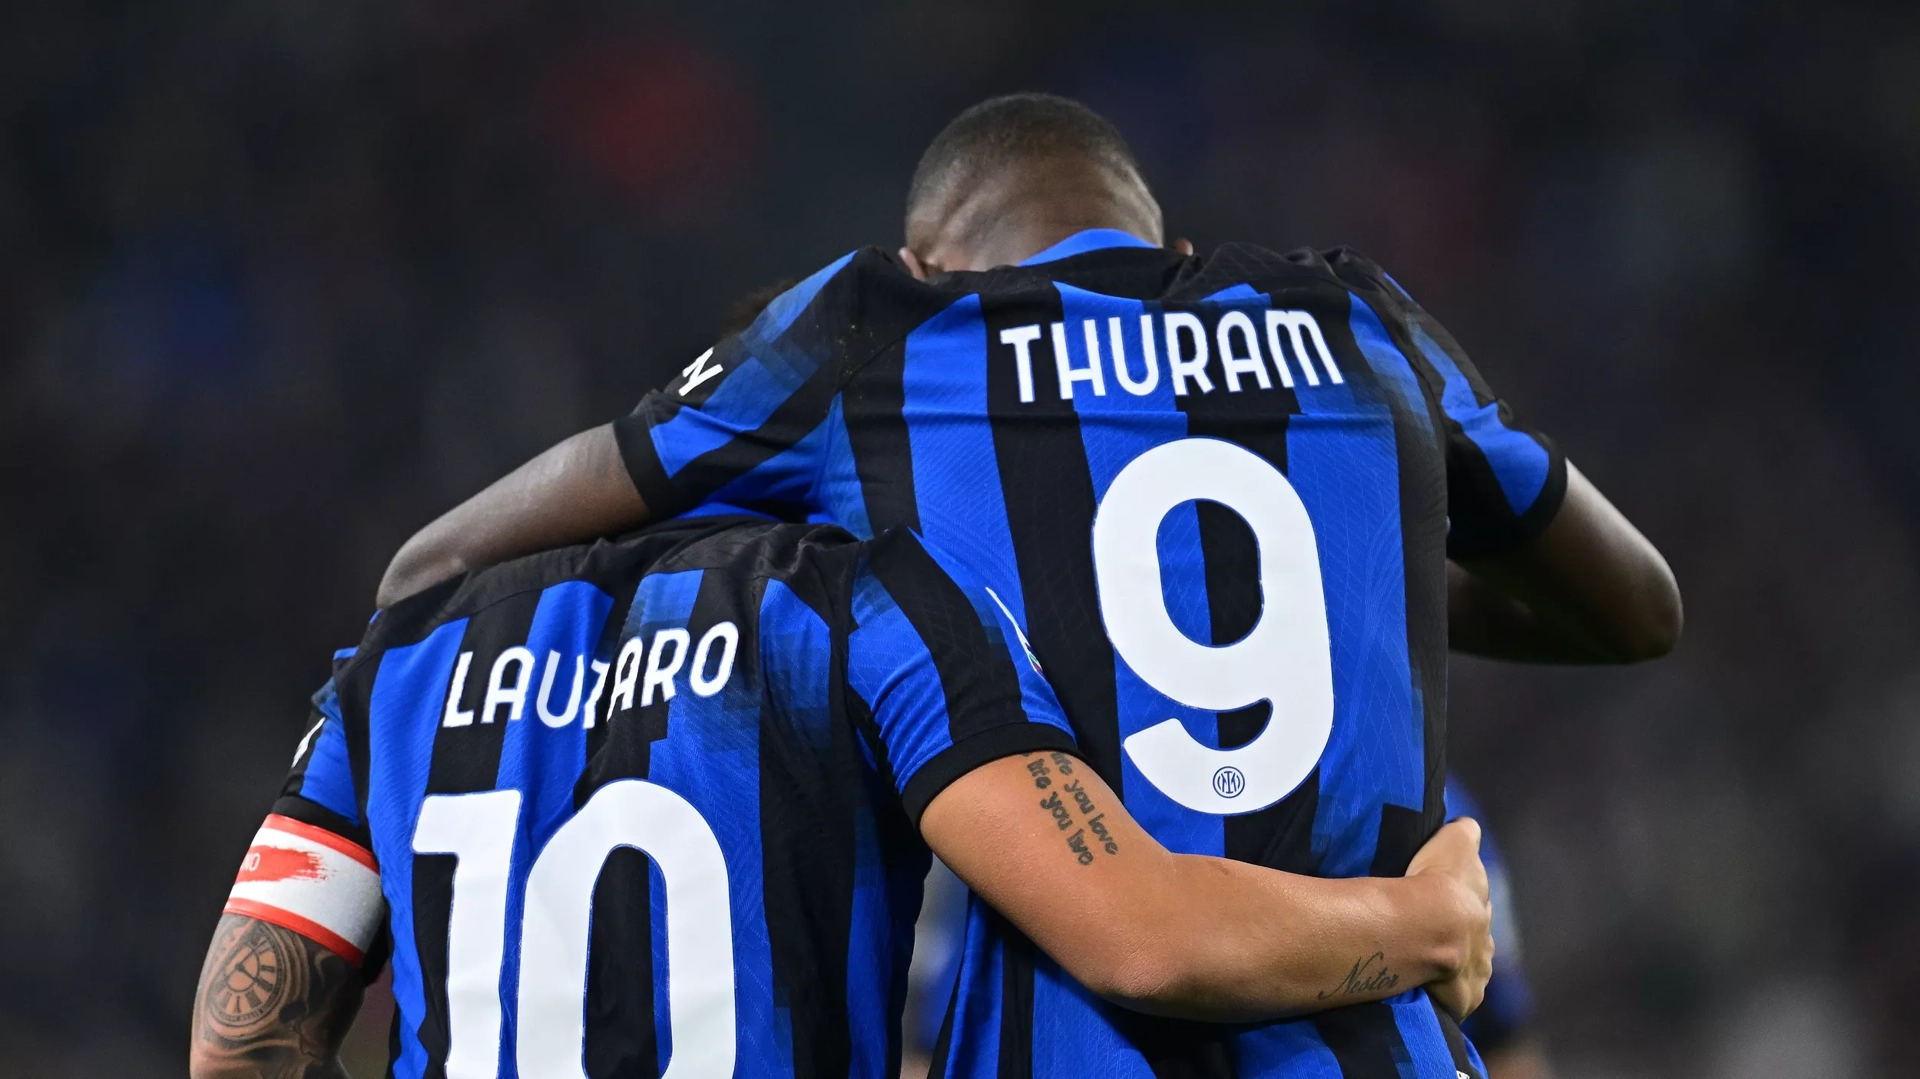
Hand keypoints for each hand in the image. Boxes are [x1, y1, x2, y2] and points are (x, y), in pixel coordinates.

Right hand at [1406, 817, 1493, 1020]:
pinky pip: (1454, 1001)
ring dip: (1453, 971)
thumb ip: (1463, 834)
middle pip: (1475, 942)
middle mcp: (1485, 944)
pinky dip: (1444, 998)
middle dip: (1462, 941)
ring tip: (1426, 968)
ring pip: (1467, 973)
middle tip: (1435, 937)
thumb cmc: (1438, 881)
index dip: (1460, 906)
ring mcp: (1475, 975)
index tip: (1444, 904)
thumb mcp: (1454, 843)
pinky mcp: (1461, 1000)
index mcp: (1481, 909)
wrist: (1430, 925)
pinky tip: (1425, 994)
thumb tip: (1468, 826)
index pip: (1475, 909)